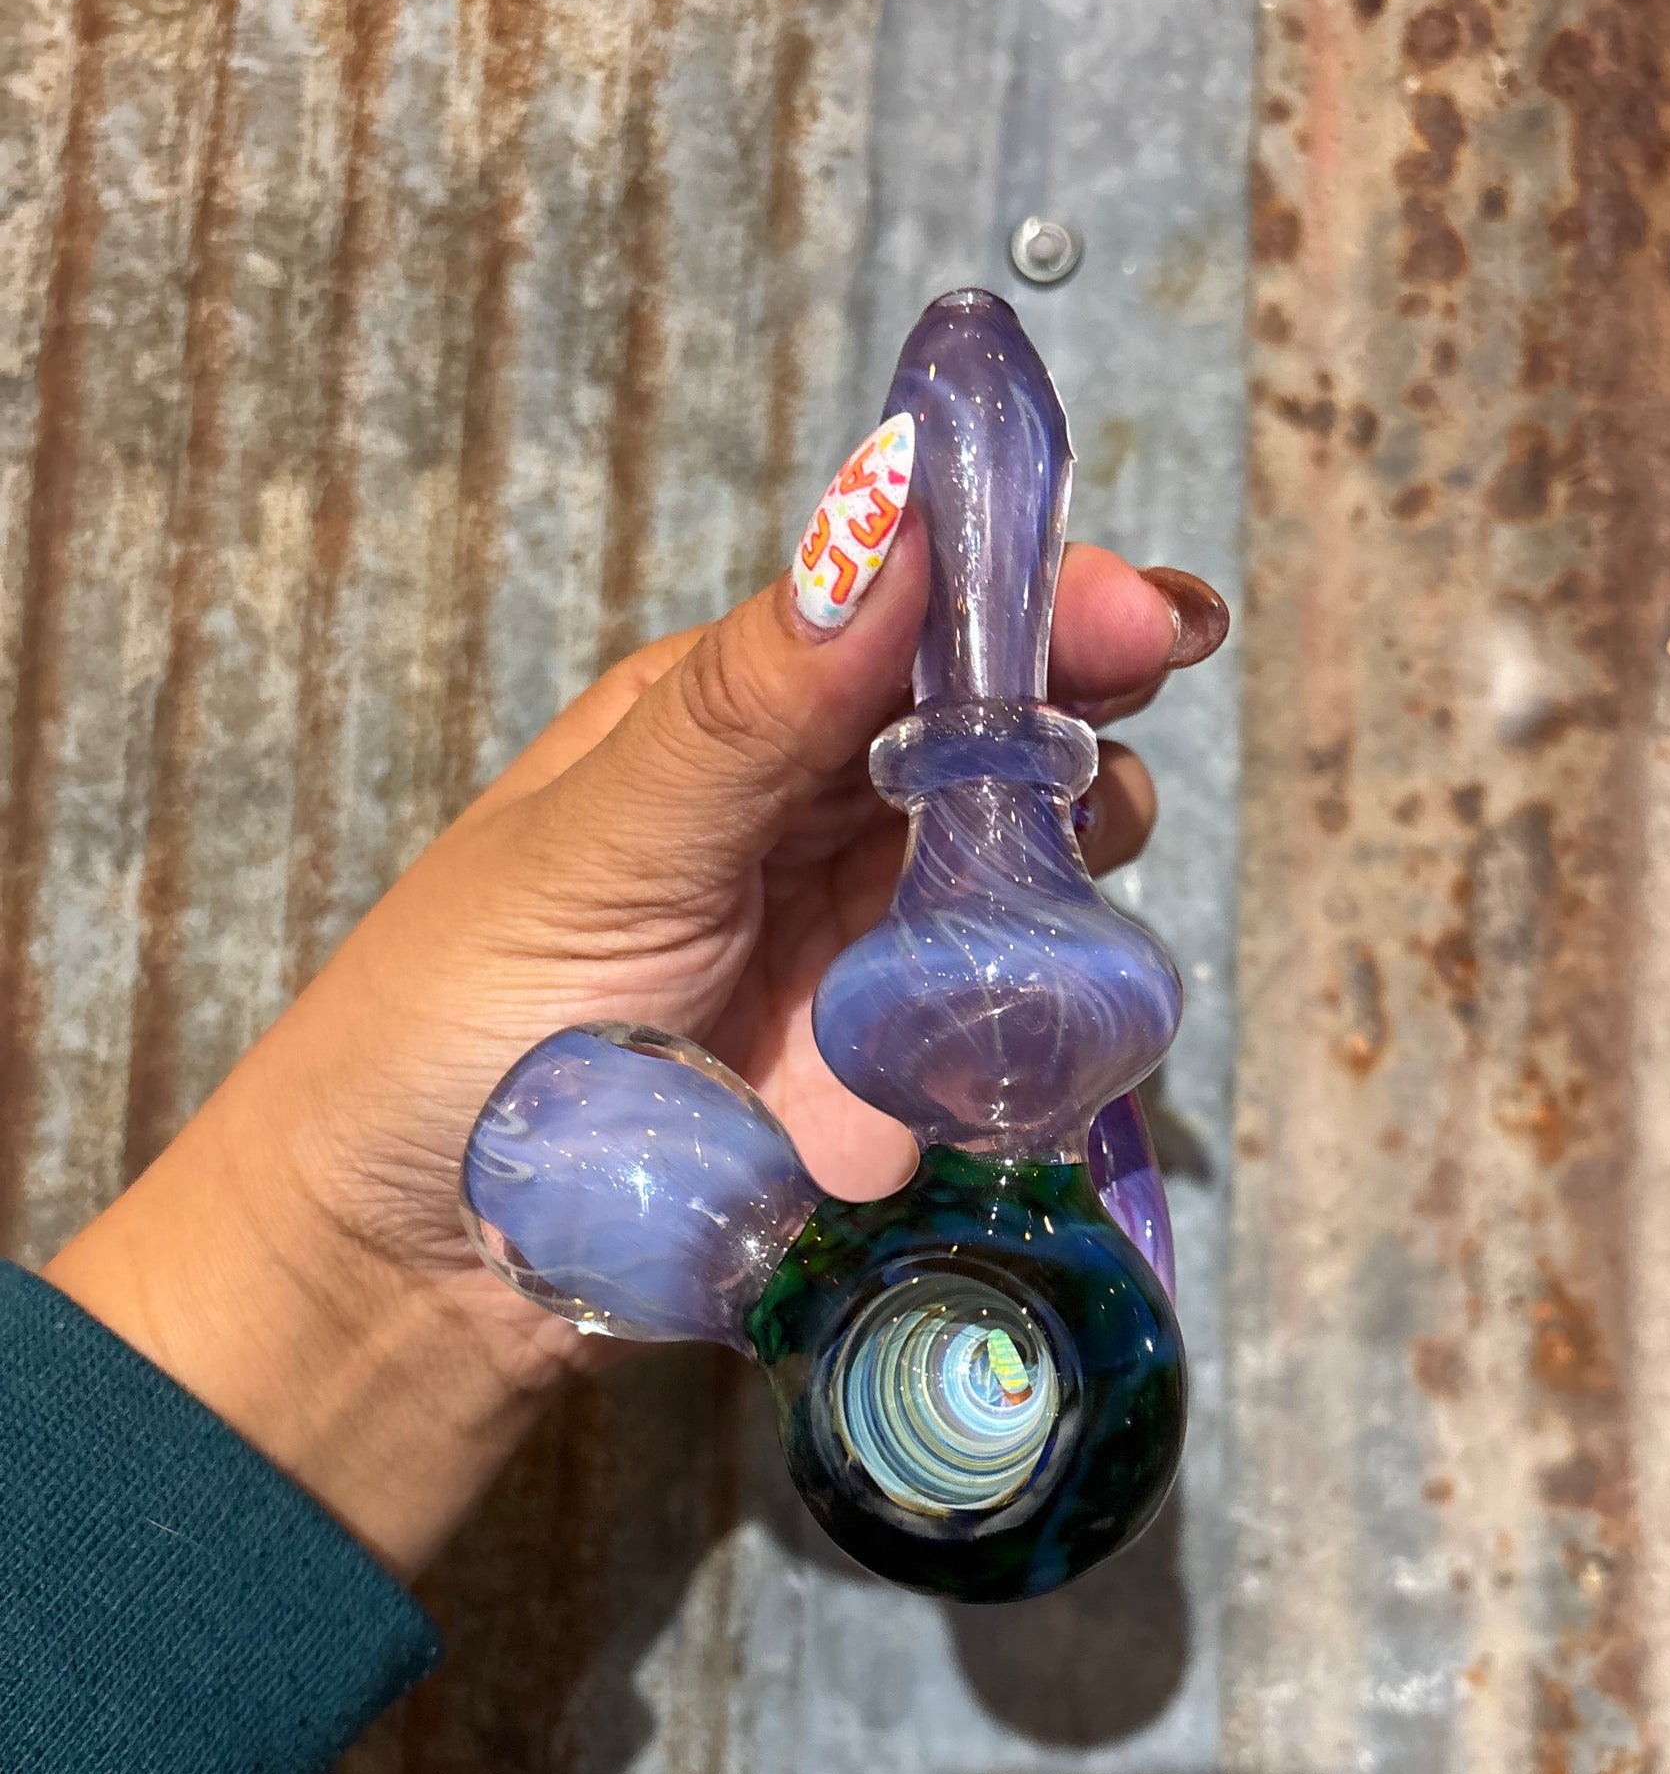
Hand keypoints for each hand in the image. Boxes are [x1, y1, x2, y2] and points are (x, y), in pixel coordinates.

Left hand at [45, 524, 1226, 1577]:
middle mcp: (820, 812)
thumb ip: (753, 705)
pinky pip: (1019, 1008)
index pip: (909, 614)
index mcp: (736, 714)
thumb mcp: (596, 848)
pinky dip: (1064, 990)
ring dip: (1082, 838)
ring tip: (1083, 848)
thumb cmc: (457, 1023)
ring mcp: (872, 943)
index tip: (1143, 609)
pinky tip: (1070, 988)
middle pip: (996, 723)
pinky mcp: (903, 1074)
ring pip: (1031, 857)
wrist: (414, 1264)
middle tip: (1151, 683)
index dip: (1030, 591)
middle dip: (1086, 693)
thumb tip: (887, 509)